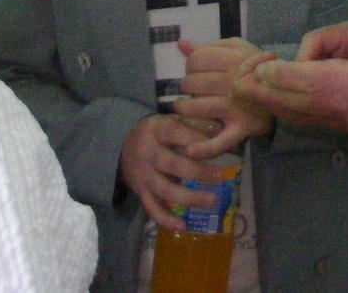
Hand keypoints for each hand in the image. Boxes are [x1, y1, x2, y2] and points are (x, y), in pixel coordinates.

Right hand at [118, 114, 227, 229]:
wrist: (123, 143)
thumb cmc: (158, 132)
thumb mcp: (173, 120)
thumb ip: (195, 128)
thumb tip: (224, 137)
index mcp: (158, 130)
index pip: (178, 133)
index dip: (199, 141)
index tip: (221, 148)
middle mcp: (147, 152)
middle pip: (172, 164)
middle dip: (198, 172)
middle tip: (221, 176)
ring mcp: (142, 174)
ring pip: (164, 189)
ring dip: (189, 197)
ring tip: (212, 200)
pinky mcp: (139, 191)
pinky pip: (152, 208)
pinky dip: (166, 219)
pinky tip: (183, 226)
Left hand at [175, 38, 273, 159]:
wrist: (287, 89)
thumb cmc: (256, 66)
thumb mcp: (237, 48)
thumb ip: (209, 46)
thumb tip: (181, 43)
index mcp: (232, 59)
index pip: (195, 60)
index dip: (191, 65)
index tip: (197, 70)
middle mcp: (233, 82)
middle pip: (192, 83)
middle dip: (188, 85)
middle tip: (194, 89)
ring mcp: (237, 107)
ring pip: (197, 107)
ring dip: (184, 108)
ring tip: (184, 108)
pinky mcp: (242, 129)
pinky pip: (221, 142)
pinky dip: (204, 149)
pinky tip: (190, 150)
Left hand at [232, 49, 347, 140]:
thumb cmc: (346, 89)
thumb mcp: (313, 76)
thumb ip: (283, 74)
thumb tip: (260, 70)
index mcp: (279, 100)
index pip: (243, 86)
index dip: (250, 66)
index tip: (271, 55)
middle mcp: (283, 108)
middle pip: (254, 88)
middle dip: (260, 68)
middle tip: (277, 56)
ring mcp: (295, 109)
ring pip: (270, 89)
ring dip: (276, 70)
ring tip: (293, 60)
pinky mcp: (309, 107)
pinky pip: (286, 90)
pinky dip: (288, 77)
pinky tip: (305, 69)